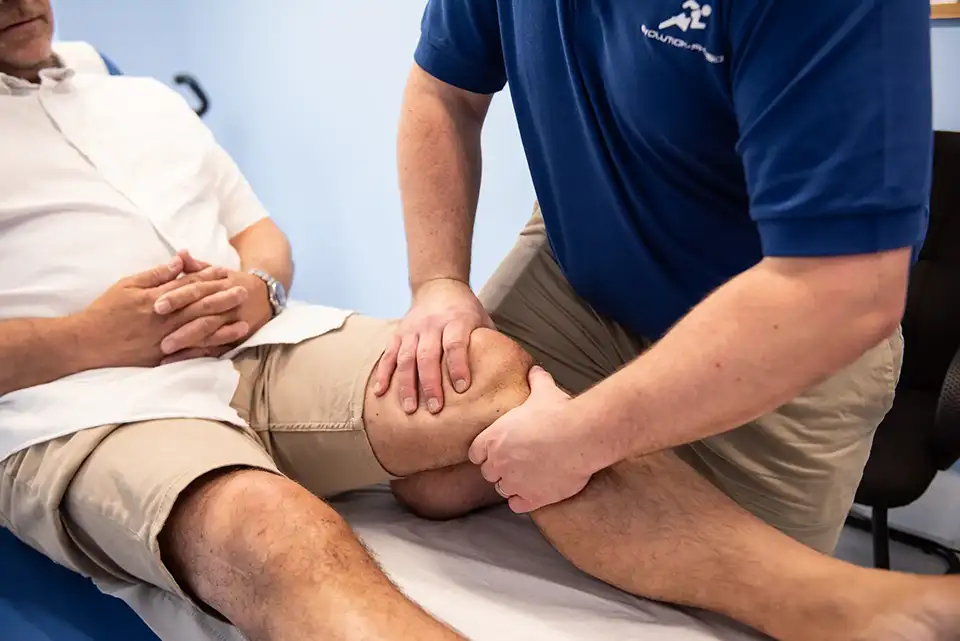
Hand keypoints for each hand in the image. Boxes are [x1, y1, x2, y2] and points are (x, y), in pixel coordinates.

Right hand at [79, 256, 242, 367]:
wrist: (87, 342)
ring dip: (223, 326)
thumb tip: (179, 261)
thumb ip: (156, 274)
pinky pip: (191, 353)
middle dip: (223, 298)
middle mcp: (165, 319)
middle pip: (200, 307)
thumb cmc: (106, 310)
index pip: (188, 285)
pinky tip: (224, 348)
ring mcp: (166, 339)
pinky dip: (209, 350)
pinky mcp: (163, 357)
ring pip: (200, 331)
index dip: (208, 278)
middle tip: (245, 292)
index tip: (225, 272)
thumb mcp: (128, 284)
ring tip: (244, 322)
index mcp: (157, 298)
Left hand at [153, 250, 272, 361]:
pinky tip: (179, 360)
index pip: (196, 288)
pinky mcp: (237, 337)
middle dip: (180, 321)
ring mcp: (234, 320)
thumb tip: (180, 254)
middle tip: (157, 329)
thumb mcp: (218, 272)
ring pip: (210, 329)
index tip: (156, 305)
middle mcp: (228, 301)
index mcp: (220, 282)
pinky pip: (217, 346)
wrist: (267, 296)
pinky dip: (198, 354)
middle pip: (203, 309)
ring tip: (166, 348)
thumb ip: (196, 267)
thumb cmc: (234, 284)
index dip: (177, 296)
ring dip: (189, 339)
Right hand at [374, 277, 494, 414]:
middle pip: (428, 355)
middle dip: (430, 383)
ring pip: (406, 358)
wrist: (439, 285)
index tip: (461, 388)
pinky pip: (389, 355)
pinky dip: (384, 374)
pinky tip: (381, 393)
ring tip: (409, 409)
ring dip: (406, 384)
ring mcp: (413, 329)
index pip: (455, 344)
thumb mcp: (483, 320)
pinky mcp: (399, 334)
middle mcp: (433, 325)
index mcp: (457, 320)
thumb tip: (513, 374)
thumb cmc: (466, 310)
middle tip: (435, 409)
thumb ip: (492, 343)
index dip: (458, 365)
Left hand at [468, 366, 594, 512]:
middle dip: (499, 469)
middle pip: (488, 473)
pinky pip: (517, 505)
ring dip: (511, 485)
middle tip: (515, 462)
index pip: (475, 453)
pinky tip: (534, 492)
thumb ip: (535, 381)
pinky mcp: (533, 498)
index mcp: (494, 438)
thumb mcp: (544, 391)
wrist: (580, 436)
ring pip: (502, 489)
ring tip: (526, 477)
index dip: (485, 452)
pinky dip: (523, 501)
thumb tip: (536, 370)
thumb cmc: (560, 412)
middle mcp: (499, 462)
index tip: (496, 450)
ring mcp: (514, 482)